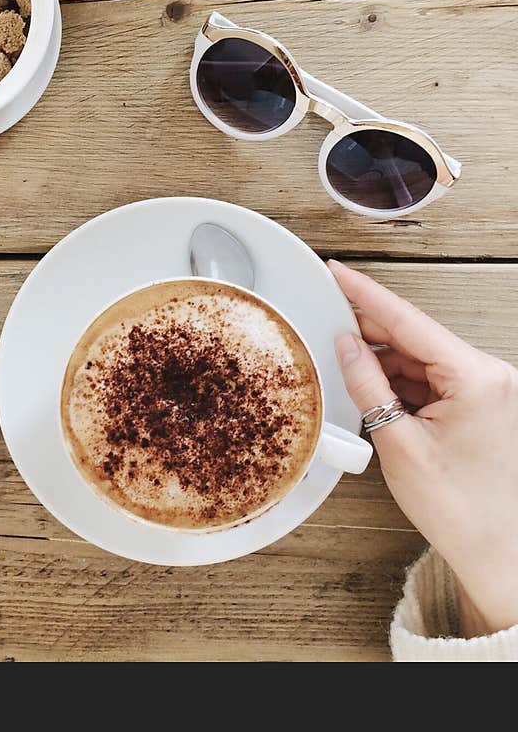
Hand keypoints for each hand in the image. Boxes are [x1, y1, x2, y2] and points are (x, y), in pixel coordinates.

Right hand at [329, 260, 517, 637]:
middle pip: (414, 337)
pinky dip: (400, 383)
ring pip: (420, 358)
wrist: (497, 553)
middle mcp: (489, 376)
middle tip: (328, 321)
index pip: (408, 321)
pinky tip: (375, 393)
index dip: (366, 294)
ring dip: (384, 363)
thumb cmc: (459, 508)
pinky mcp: (481, 404)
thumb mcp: (398, 442)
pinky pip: (431, 379)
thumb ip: (367, 384)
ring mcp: (488, 390)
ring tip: (350, 376)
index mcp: (476, 379)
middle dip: (369, 331)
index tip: (339, 272)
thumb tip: (346, 344)